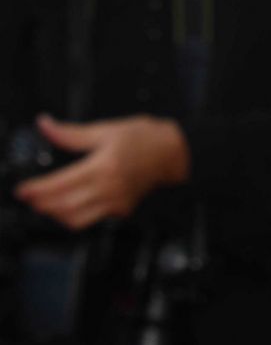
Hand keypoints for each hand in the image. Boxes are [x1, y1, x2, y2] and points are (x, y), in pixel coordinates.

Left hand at [14, 114, 189, 230]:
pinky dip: (73, 216)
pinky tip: (67, 206)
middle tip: (29, 198)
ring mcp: (116, 202)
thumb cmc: (143, 139)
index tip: (22, 190)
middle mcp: (109, 188)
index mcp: (103, 166)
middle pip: (64, 206)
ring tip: (44, 204)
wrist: (173, 153)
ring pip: (76, 219)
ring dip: (55, 214)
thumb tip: (46, 125)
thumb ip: (70, 133)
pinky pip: (91, 219)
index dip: (37, 189)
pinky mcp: (121, 210)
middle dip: (41, 204)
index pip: (60, 184)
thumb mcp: (105, 130)